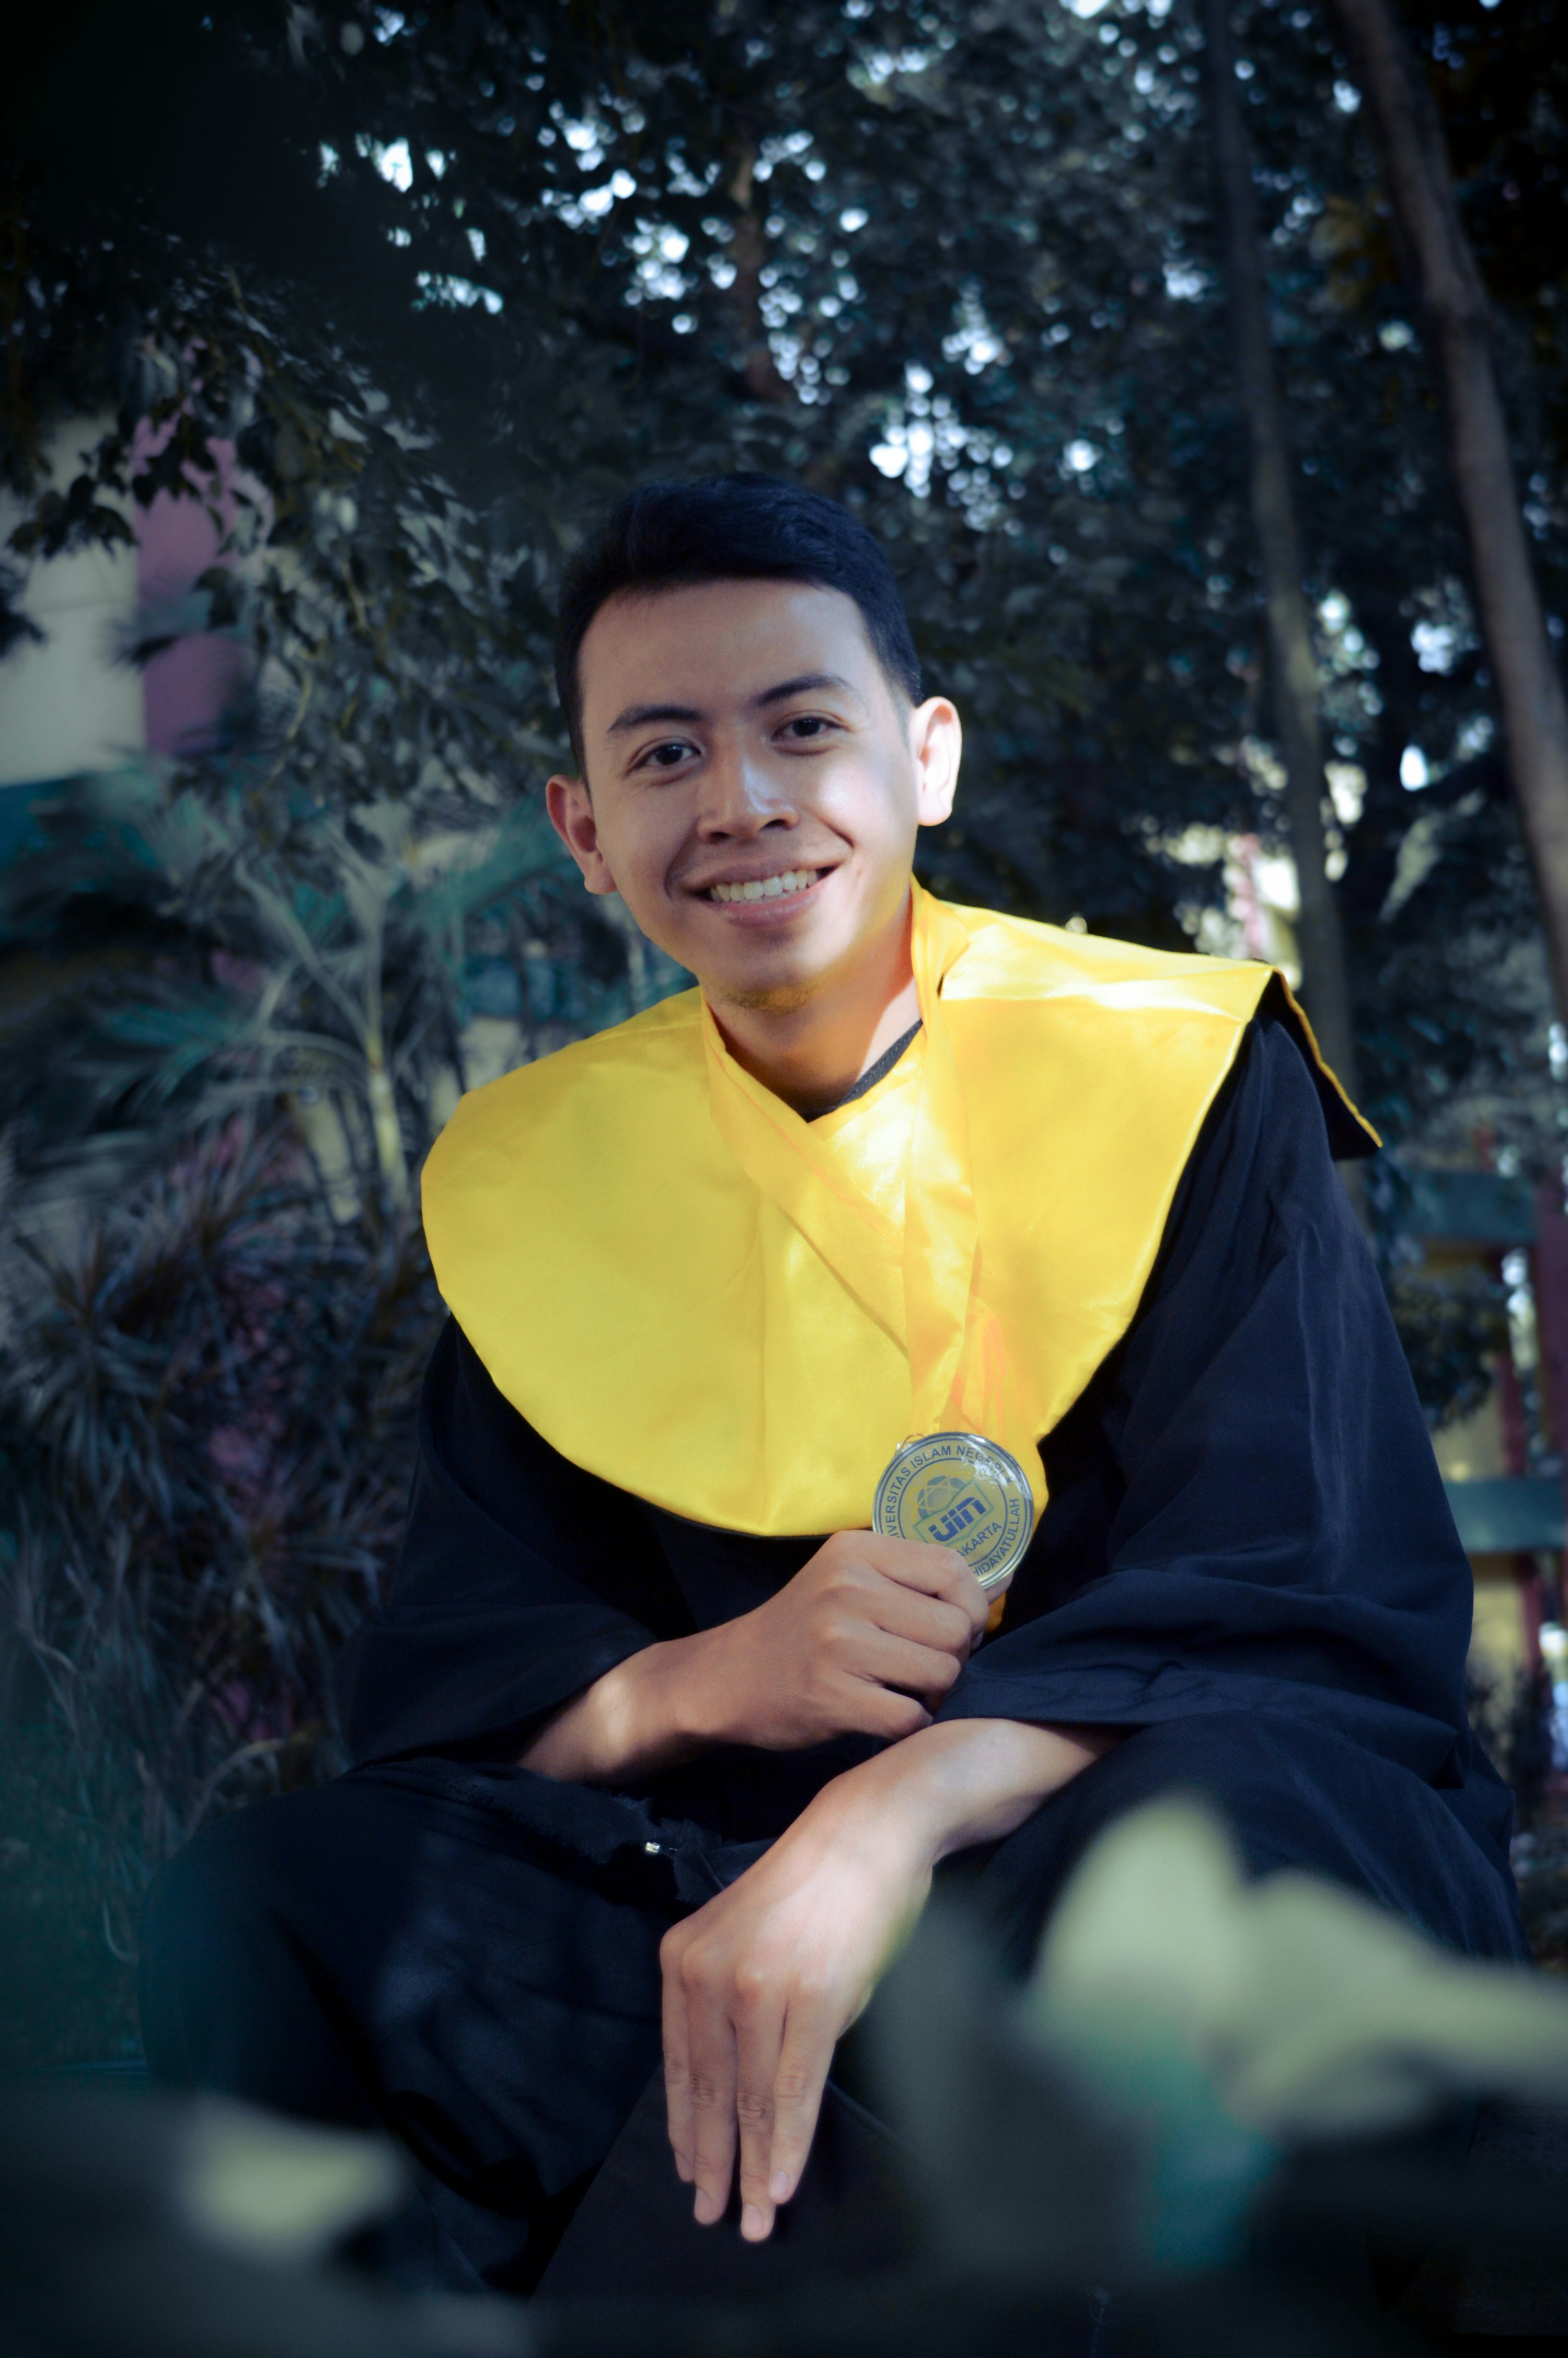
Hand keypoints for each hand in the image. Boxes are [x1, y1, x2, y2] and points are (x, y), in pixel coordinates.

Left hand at [660, 1761, 928, 2243]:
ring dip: (753, 2168)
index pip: (681, 2064)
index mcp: (684, 1958)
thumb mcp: (750, 1942)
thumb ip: (731, 2008)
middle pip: (709, 2091)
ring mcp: (758, 1985)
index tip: (689, 2174)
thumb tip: (736, 2093)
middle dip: (713, 2163)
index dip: (686, 2128)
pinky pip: (793, 2088)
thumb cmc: (817, 1891)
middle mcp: (709, 1972)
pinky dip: (787, 2143)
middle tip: (713, 2216)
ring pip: (751, 2100)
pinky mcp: (811, 1997)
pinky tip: (782, 2182)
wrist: (868, 1829)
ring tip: (754, 2217)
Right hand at [692, 1528, 988, 1750]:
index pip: (954, 1569)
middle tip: (924, 1665)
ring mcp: (839, 1643)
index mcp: (856, 1551)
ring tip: (904, 1689)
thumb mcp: (847, 1580)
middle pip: (956, 1627)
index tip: (954, 1627)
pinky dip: (908, 1724)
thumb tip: (1005, 1579)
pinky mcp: (834, 1696)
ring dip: (933, 1693)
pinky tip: (884, 1714)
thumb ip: (916, 1578)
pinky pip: (911, 1717)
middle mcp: (847, 1589)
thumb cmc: (802, 1629)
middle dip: (954, 1656)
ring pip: (942, 1673)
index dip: (973, 1605)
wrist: (728, 1678)